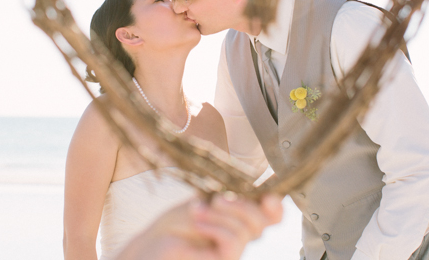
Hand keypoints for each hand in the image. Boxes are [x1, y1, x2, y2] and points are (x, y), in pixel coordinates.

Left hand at [119, 193, 283, 259]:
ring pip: (248, 229)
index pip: (273, 214)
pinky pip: (234, 241)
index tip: (267, 193)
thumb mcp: (206, 199)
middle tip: (217, 198)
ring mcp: (233, 250)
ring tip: (197, 210)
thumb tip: (255, 180)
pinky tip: (199, 221)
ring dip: (222, 213)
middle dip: (241, 204)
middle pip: (263, 220)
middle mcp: (241, 235)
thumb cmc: (176, 224)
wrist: (151, 245)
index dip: (276, 204)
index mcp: (241, 217)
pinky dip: (217, 227)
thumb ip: (231, 193)